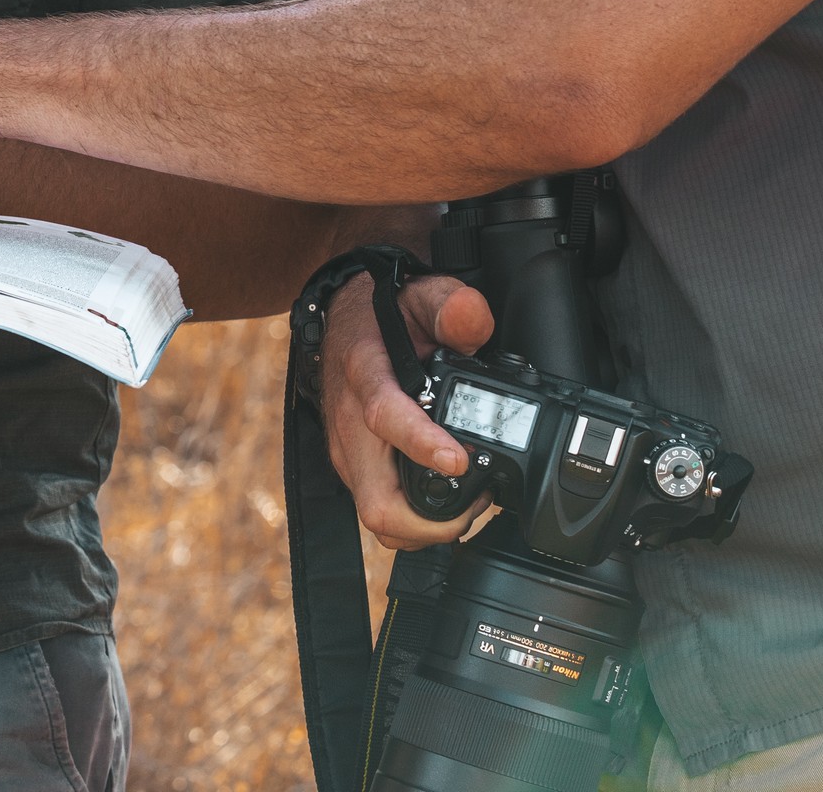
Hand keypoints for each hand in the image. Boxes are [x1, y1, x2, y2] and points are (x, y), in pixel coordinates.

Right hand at [320, 273, 498, 550]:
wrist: (345, 321)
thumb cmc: (386, 313)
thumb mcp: (422, 295)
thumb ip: (451, 306)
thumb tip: (472, 315)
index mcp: (365, 372)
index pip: (384, 416)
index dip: (420, 444)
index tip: (458, 461)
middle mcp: (348, 420)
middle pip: (376, 499)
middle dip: (429, 522)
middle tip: (476, 505)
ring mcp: (346, 449)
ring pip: (376, 515)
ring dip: (424, 527)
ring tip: (468, 506)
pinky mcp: (351, 465)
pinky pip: (377, 508)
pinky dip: (413, 520)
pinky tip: (445, 498)